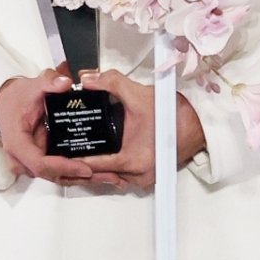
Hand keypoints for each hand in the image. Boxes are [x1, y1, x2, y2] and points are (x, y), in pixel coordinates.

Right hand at [0, 67, 102, 184]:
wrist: (6, 103)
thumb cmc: (16, 98)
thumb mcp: (32, 86)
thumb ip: (48, 82)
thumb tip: (65, 83)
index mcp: (18, 144)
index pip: (41, 164)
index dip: (65, 168)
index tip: (86, 167)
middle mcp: (23, 160)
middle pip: (54, 175)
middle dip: (81, 176)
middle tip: (109, 175)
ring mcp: (32, 163)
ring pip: (59, 177)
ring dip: (84, 178)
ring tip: (111, 176)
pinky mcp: (42, 161)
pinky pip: (60, 171)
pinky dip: (79, 172)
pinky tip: (101, 172)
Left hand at [69, 66, 206, 191]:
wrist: (199, 123)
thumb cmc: (173, 113)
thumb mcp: (138, 94)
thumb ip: (110, 83)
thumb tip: (87, 79)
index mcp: (133, 160)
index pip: (94, 165)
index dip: (75, 160)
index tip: (60, 155)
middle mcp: (139, 175)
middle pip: (100, 176)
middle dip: (82, 168)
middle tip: (64, 157)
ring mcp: (146, 178)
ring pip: (112, 180)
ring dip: (97, 172)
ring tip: (79, 160)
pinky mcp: (151, 176)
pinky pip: (125, 179)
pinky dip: (113, 172)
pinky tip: (103, 161)